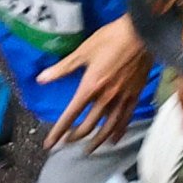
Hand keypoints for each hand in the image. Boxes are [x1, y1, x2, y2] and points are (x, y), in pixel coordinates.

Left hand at [41, 12, 149, 146]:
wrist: (141, 33)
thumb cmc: (110, 38)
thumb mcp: (83, 51)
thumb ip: (62, 68)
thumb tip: (41, 79)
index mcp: (90, 87)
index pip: (70, 115)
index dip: (58, 132)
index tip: (49, 145)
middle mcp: (105, 98)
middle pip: (88, 127)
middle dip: (75, 137)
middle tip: (67, 142)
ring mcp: (121, 99)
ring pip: (107, 129)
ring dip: (96, 141)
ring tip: (88, 150)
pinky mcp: (134, 96)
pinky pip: (125, 120)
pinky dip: (118, 133)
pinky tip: (113, 140)